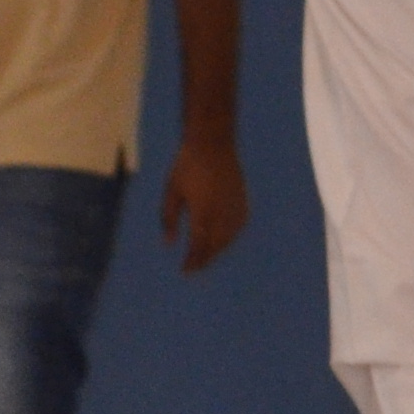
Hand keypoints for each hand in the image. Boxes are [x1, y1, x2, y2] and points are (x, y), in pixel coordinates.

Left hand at [160, 137, 251, 272]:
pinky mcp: (243, 202)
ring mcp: (235, 208)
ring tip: (206, 256)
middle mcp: (222, 215)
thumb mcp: (172, 191)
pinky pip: (238, 228)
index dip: (192, 262)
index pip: (199, 247)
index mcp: (203, 213)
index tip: (185, 271)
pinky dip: (229, 238)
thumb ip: (169, 219)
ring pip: (228, 239)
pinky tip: (222, 239)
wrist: (213, 142)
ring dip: (217, 250)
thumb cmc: (187, 165)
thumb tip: (169, 243)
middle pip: (215, 247)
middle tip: (193, 268)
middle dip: (204, 259)